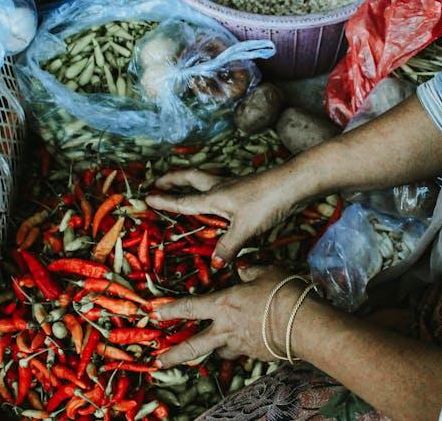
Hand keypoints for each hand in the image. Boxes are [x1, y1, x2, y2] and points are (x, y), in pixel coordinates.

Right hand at [145, 167, 310, 265]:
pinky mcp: (248, 187)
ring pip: (206, 178)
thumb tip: (215, 264)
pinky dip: (211, 187)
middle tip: (159, 180)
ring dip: (191, 179)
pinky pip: (222, 185)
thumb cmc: (266, 202)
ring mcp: (235, 184)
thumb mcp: (246, 228)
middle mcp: (221, 187)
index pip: (184, 200)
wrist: (294, 183)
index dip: (165, 201)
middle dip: (173, 178)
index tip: (147, 197)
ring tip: (183, 183)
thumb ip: (229, 246)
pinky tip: (219, 196)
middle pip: (191, 178)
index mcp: (214, 196)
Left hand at [152, 266, 317, 366]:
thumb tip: (242, 268)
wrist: (303, 323)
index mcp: (223, 305)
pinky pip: (243, 352)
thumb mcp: (266, 272)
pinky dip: (243, 347)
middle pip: (193, 347)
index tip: (154, 314)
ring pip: (219, 352)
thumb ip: (250, 271)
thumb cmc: (283, 293)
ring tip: (216, 346)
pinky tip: (252, 341)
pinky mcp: (256, 355)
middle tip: (158, 363)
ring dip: (216, 349)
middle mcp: (226, 329)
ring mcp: (241, 345)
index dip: (170, 310)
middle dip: (173, 356)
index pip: (189, 307)